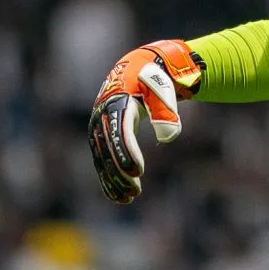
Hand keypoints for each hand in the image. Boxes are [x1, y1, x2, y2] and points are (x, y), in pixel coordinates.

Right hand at [88, 39, 203, 202]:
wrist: (135, 70)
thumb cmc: (153, 80)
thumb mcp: (161, 89)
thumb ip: (166, 110)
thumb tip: (170, 136)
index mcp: (117, 103)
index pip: (120, 132)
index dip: (127, 152)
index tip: (138, 171)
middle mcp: (102, 117)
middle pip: (108, 150)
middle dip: (120, 173)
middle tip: (135, 191)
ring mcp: (98, 128)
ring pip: (102, 159)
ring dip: (113, 181)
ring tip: (128, 199)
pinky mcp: (100, 138)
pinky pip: (101, 161)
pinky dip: (108, 179)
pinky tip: (118, 196)